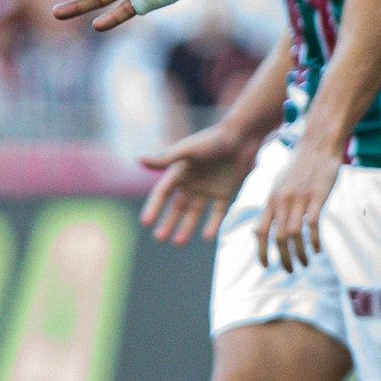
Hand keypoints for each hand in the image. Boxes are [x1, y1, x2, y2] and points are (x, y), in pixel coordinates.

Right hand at [139, 124, 258, 245]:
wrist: (242, 136)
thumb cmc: (213, 140)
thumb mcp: (188, 150)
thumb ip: (165, 158)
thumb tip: (138, 159)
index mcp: (180, 171)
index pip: (162, 193)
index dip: (153, 207)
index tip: (146, 222)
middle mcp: (192, 182)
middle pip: (177, 207)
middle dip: (168, 222)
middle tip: (160, 238)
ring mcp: (209, 188)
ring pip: (195, 213)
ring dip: (186, 228)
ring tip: (178, 243)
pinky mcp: (226, 192)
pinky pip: (217, 212)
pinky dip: (212, 224)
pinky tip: (207, 238)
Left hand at [256, 142, 342, 273]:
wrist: (318, 144)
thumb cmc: (301, 165)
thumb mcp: (280, 184)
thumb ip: (274, 204)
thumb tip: (266, 225)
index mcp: (271, 199)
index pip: (260, 232)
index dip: (261, 252)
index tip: (266, 266)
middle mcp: (281, 201)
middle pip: (278, 238)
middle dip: (283, 259)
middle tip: (290, 270)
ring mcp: (299, 199)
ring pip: (294, 235)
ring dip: (299, 254)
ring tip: (306, 263)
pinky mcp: (317, 197)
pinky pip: (312, 226)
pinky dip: (314, 242)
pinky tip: (318, 250)